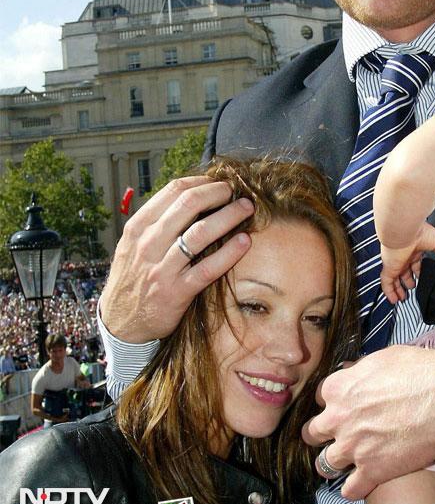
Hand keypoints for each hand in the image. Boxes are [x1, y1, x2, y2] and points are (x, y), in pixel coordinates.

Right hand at [100, 176, 253, 341]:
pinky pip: (208, 268)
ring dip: (229, 216)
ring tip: (246, 208)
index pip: (173, 191)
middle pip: (188, 204)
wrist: (120, 322)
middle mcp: (148, 244)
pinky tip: (245, 241)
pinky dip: (230, 252)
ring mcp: (162, 268)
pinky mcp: (177, 292)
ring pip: (201, 233)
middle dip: (217, 192)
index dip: (201, 182)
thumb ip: (158, 222)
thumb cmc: (134, 277)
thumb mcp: (134, 245)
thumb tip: (193, 196)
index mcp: (138, 227)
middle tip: (235, 191)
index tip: (218, 181)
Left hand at [303, 345, 434, 499]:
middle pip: (313, 433)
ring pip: (325, 464)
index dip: (332, 403)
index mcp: (337, 389)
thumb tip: (351, 374)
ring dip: (334, 462)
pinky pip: (351, 490)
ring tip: (345, 461)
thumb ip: (358, 371)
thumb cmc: (416, 371)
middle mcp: (338, 419)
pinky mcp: (372, 471)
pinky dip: (354, 488)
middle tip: (338, 434)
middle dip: (322, 434)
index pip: (319, 398)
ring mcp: (353, 448)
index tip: (342, 406)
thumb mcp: (380, 359)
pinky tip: (361, 482)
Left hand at [380, 222, 434, 302]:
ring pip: (394, 279)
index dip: (418, 272)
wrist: (403, 230)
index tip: (421, 278)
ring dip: (398, 289)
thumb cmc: (418, 232)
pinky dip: (389, 292)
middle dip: (408, 281)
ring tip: (402, 298)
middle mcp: (403, 258)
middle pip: (404, 272)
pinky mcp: (389, 268)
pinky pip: (386, 283)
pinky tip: (393, 300)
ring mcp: (395, 264)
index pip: (415, 264)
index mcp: (414, 250)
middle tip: (412, 289)